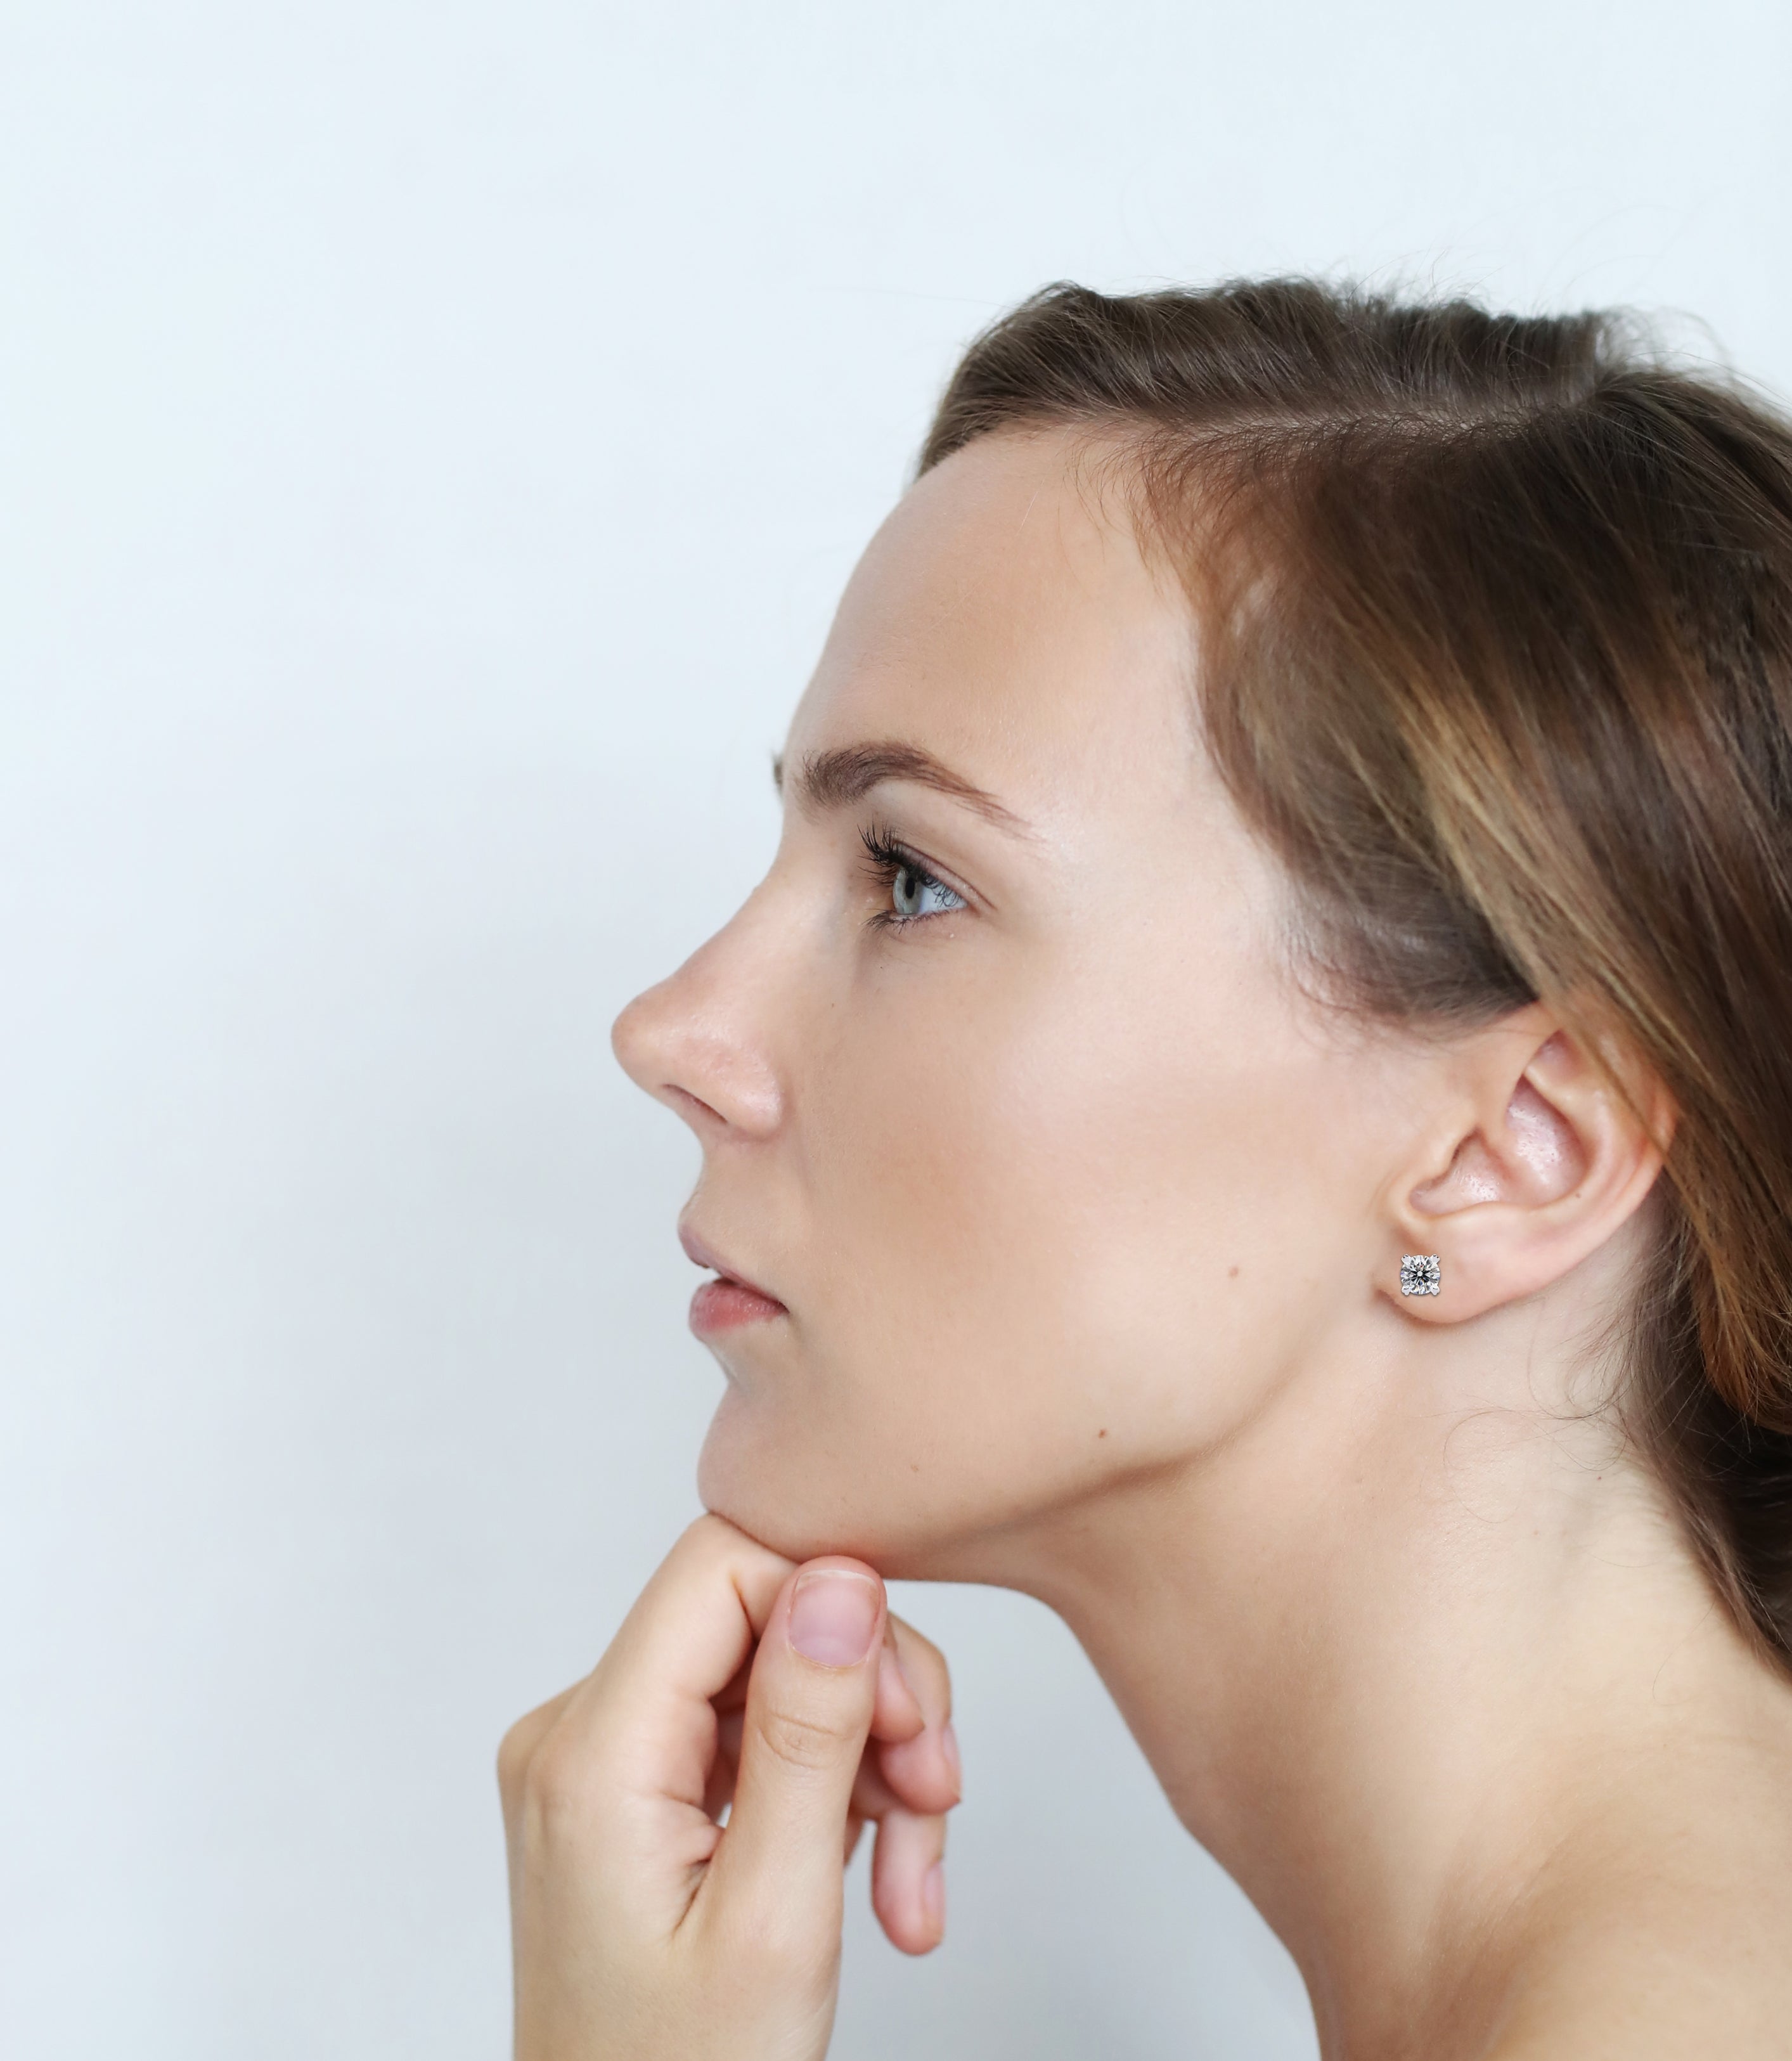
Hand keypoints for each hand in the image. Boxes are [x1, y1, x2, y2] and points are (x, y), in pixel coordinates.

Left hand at [498, 1515, 960, 2060]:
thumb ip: (806, 1734)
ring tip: (913, 1879)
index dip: (840, 1608)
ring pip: (779, 1680)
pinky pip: (757, 1739)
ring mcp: (603, 1766)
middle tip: (937, 1801)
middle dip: (873, 1701)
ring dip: (872, 1764)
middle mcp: (578, 1736)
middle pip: (764, 1618)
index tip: (909, 1716)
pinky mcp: (636, 1795)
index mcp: (591, 1754)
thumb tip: (842, 1576)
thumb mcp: (774, 1917)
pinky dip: (833, 1795)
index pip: (726, 1563)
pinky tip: (879, 1878)